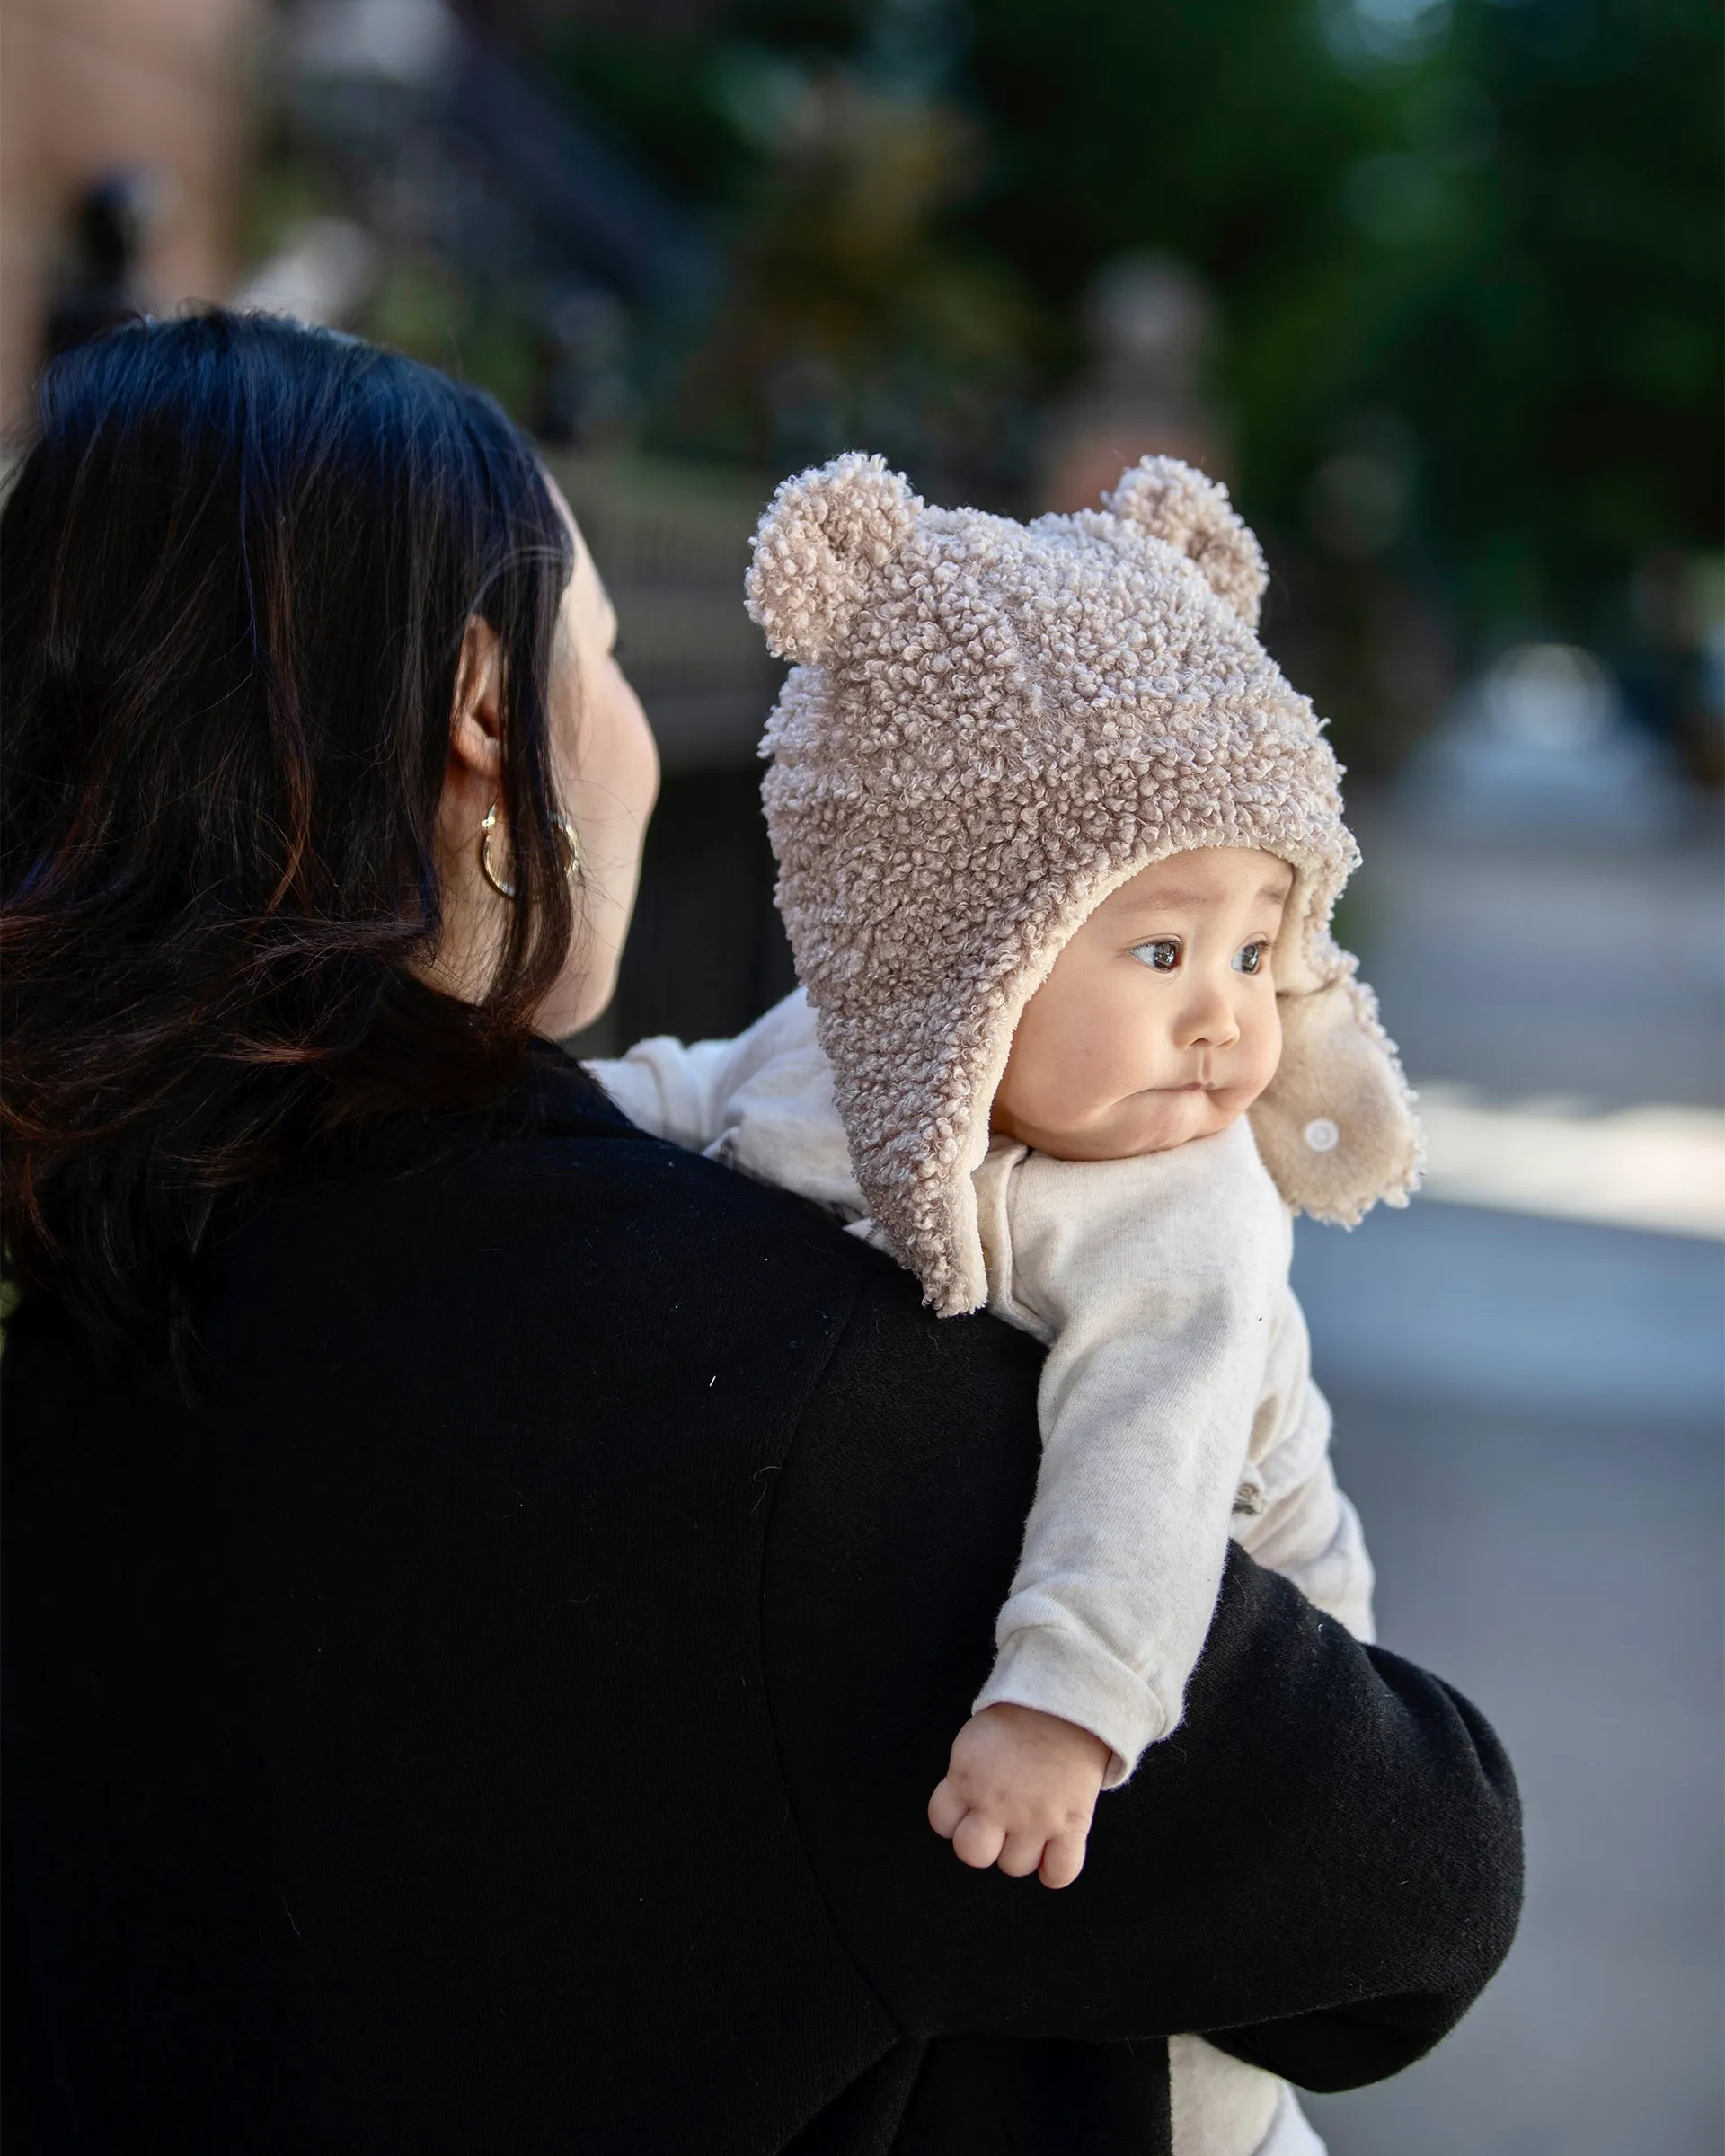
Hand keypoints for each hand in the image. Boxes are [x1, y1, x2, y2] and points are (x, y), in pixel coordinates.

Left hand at [927, 1703, 1109, 1888]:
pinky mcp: (1070, 1825)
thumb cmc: (1019, 1718)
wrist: (1066, 1704)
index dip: (955, 1819)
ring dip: (1022, 1852)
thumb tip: (965, 1806)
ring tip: (1032, 1829)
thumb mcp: (975, 1743)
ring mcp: (1033, 1819)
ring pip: (1015, 1866)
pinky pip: (1060, 1873)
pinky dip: (1056, 1871)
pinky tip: (1056, 1853)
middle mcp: (995, 1805)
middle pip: (973, 1854)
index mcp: (966, 1780)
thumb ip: (966, 1778)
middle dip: (984, 1844)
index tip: (969, 1810)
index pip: (941, 1822)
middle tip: (999, 1826)